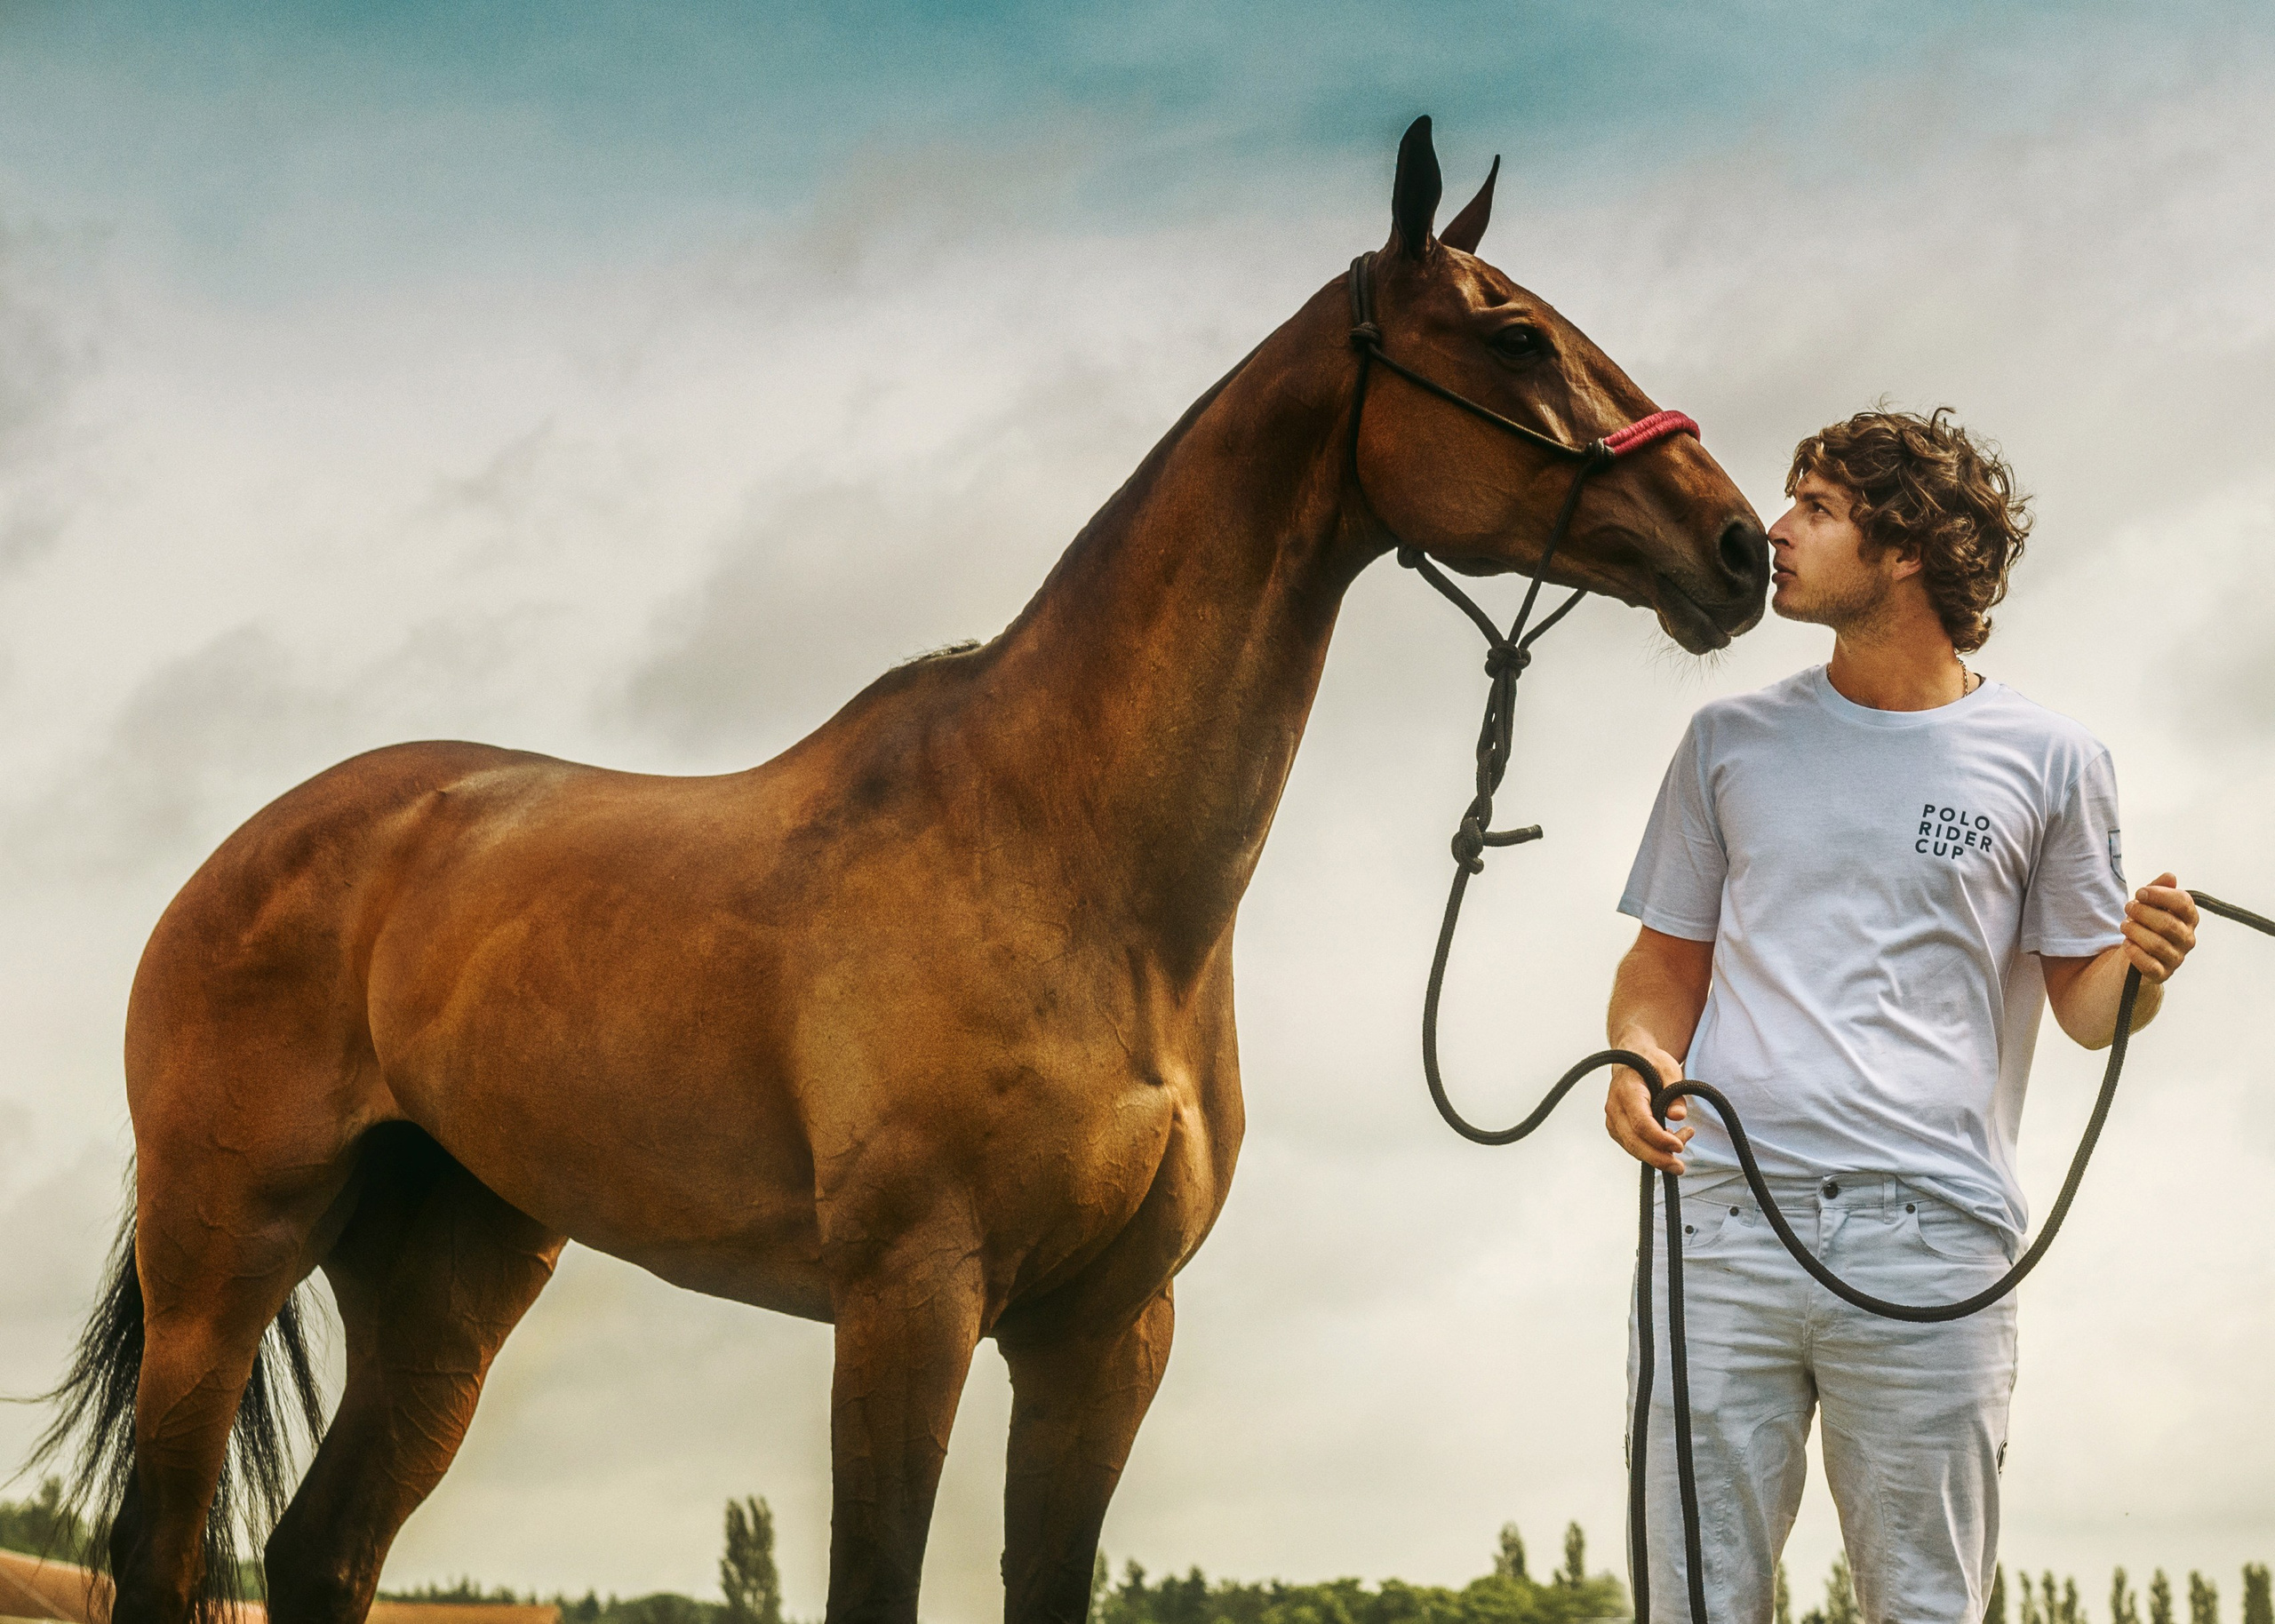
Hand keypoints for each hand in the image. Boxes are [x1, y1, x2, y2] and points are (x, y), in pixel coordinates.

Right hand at [1604, 1034, 1691, 1173]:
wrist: (1631, 1061)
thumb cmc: (1651, 1063)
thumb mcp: (1669, 1068)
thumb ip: (1674, 1091)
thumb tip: (1678, 1116)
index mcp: (1627, 1091)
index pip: (1641, 1123)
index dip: (1660, 1138)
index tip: (1679, 1146)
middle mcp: (1614, 1108)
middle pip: (1634, 1141)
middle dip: (1658, 1158)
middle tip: (1680, 1168)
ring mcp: (1613, 1121)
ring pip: (1632, 1147)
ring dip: (1658, 1153)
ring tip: (1684, 1140)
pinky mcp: (1617, 1129)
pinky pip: (1633, 1146)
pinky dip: (1652, 1149)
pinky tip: (1670, 1139)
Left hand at [2122, 872, 2197, 983]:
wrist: (2136, 953)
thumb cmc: (2146, 923)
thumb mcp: (2149, 904)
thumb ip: (2158, 890)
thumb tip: (2170, 876)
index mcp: (2189, 918)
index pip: (2184, 903)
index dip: (2160, 895)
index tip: (2139, 892)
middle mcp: (2187, 938)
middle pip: (2168, 924)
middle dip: (2142, 913)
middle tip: (2128, 908)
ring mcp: (2176, 958)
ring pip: (2157, 944)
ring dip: (2134, 931)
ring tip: (2124, 925)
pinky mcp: (2162, 974)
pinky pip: (2149, 965)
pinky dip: (2134, 953)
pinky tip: (2127, 944)